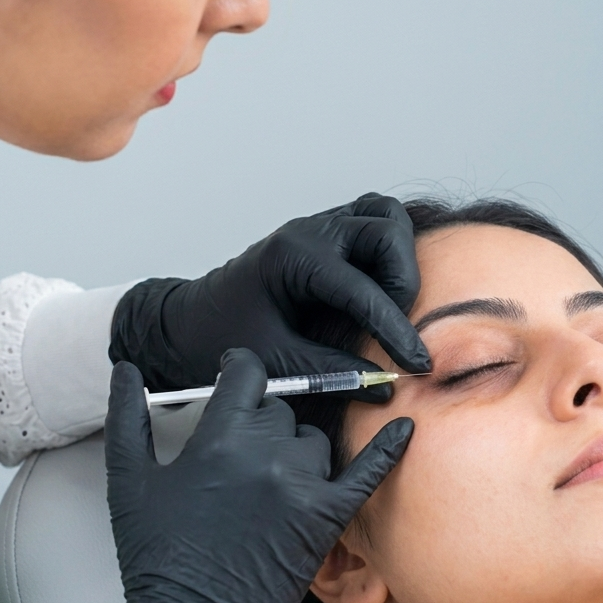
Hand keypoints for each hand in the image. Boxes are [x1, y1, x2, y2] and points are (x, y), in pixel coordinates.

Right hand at [104, 349, 412, 602]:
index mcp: (218, 437)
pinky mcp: (327, 519)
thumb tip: (125, 370)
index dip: (241, 371)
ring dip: (295, 449)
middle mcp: (265, 453)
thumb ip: (126, 416)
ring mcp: (301, 486)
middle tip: (242, 452)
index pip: (248, 373)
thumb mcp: (129, 480)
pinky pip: (366, 473)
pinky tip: (406, 430)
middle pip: (280, 408)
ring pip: (313, 438)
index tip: (239, 377)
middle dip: (261, 420)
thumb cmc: (158, 556)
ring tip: (269, 481)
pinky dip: (388, 449)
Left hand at [109, 193, 430, 398]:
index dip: (394, 328)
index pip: (362, 287)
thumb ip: (332, 371)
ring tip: (395, 304)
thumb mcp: (276, 361)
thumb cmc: (219, 336)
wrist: (188, 323)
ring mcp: (320, 228)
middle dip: (403, 281)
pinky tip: (385, 291)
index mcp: (292, 257)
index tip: (414, 362)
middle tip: (398, 328)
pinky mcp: (327, 236)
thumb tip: (385, 385)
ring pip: (384, 217)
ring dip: (401, 257)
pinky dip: (390, 251)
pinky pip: (373, 224)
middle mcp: (310, 232)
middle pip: (386, 230)